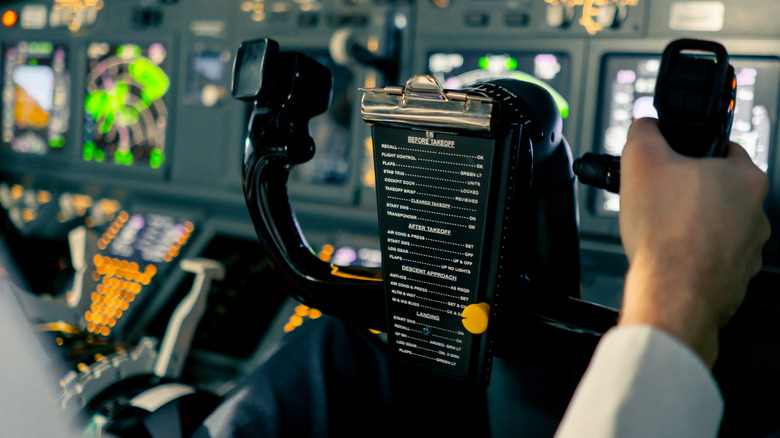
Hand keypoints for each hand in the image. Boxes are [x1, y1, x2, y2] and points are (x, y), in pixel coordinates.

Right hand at [617, 118, 769, 366]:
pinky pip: (712, 259)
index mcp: (745, 178)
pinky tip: (668, 257)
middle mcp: (757, 213)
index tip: (672, 162)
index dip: (692, 152)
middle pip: (718, 191)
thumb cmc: (666, 232)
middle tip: (658, 198)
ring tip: (659, 231)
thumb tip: (646, 126)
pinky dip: (691, 257)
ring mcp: (749, 250)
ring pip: (717, 227)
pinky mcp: (736, 278)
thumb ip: (644, 133)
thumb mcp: (641, 160)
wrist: (672, 291)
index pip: (724, 150)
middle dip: (688, 193)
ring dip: (691, 227)